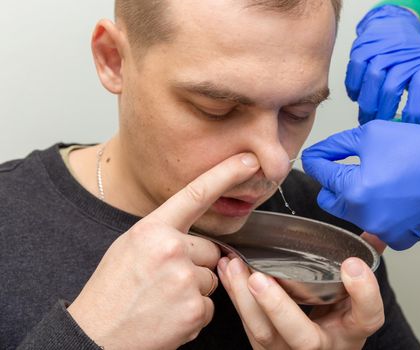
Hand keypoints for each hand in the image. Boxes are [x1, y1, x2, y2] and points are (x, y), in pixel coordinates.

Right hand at [67, 153, 260, 349]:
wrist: (95, 336)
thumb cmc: (110, 292)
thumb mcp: (129, 246)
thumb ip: (163, 233)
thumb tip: (192, 232)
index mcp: (152, 229)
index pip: (197, 194)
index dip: (226, 174)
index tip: (249, 160)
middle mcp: (171, 250)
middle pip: (211, 249)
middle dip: (196, 264)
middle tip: (164, 280)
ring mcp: (184, 281)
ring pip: (212, 278)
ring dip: (194, 290)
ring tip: (162, 299)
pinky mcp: (193, 310)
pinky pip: (210, 306)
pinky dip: (193, 313)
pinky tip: (168, 316)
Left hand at [218, 257, 383, 349]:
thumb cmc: (338, 323)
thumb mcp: (356, 302)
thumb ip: (364, 268)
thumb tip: (376, 235)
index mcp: (352, 330)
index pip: (367, 317)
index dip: (364, 293)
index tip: (353, 264)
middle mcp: (324, 347)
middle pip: (303, 337)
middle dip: (278, 307)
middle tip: (260, 277)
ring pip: (264, 334)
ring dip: (245, 299)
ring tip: (235, 266)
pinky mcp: (266, 348)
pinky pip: (247, 325)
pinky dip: (235, 297)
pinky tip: (227, 271)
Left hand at [302, 120, 419, 249]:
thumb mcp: (370, 135)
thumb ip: (335, 146)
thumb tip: (314, 156)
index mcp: (353, 190)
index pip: (319, 174)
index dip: (319, 160)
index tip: (321, 156)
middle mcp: (364, 217)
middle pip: (330, 201)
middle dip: (336, 185)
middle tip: (356, 169)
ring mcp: (382, 231)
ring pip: (352, 214)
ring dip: (358, 198)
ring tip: (383, 180)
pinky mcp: (397, 240)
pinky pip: (376, 226)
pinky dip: (380, 213)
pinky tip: (397, 197)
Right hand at [346, 5, 419, 126]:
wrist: (395, 25)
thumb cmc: (410, 59)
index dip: (413, 115)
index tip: (406, 129)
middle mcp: (403, 56)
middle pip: (390, 90)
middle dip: (382, 114)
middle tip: (378, 127)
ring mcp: (381, 50)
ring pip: (371, 83)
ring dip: (366, 106)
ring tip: (366, 117)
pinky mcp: (362, 48)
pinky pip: (355, 74)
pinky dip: (354, 90)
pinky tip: (357, 97)